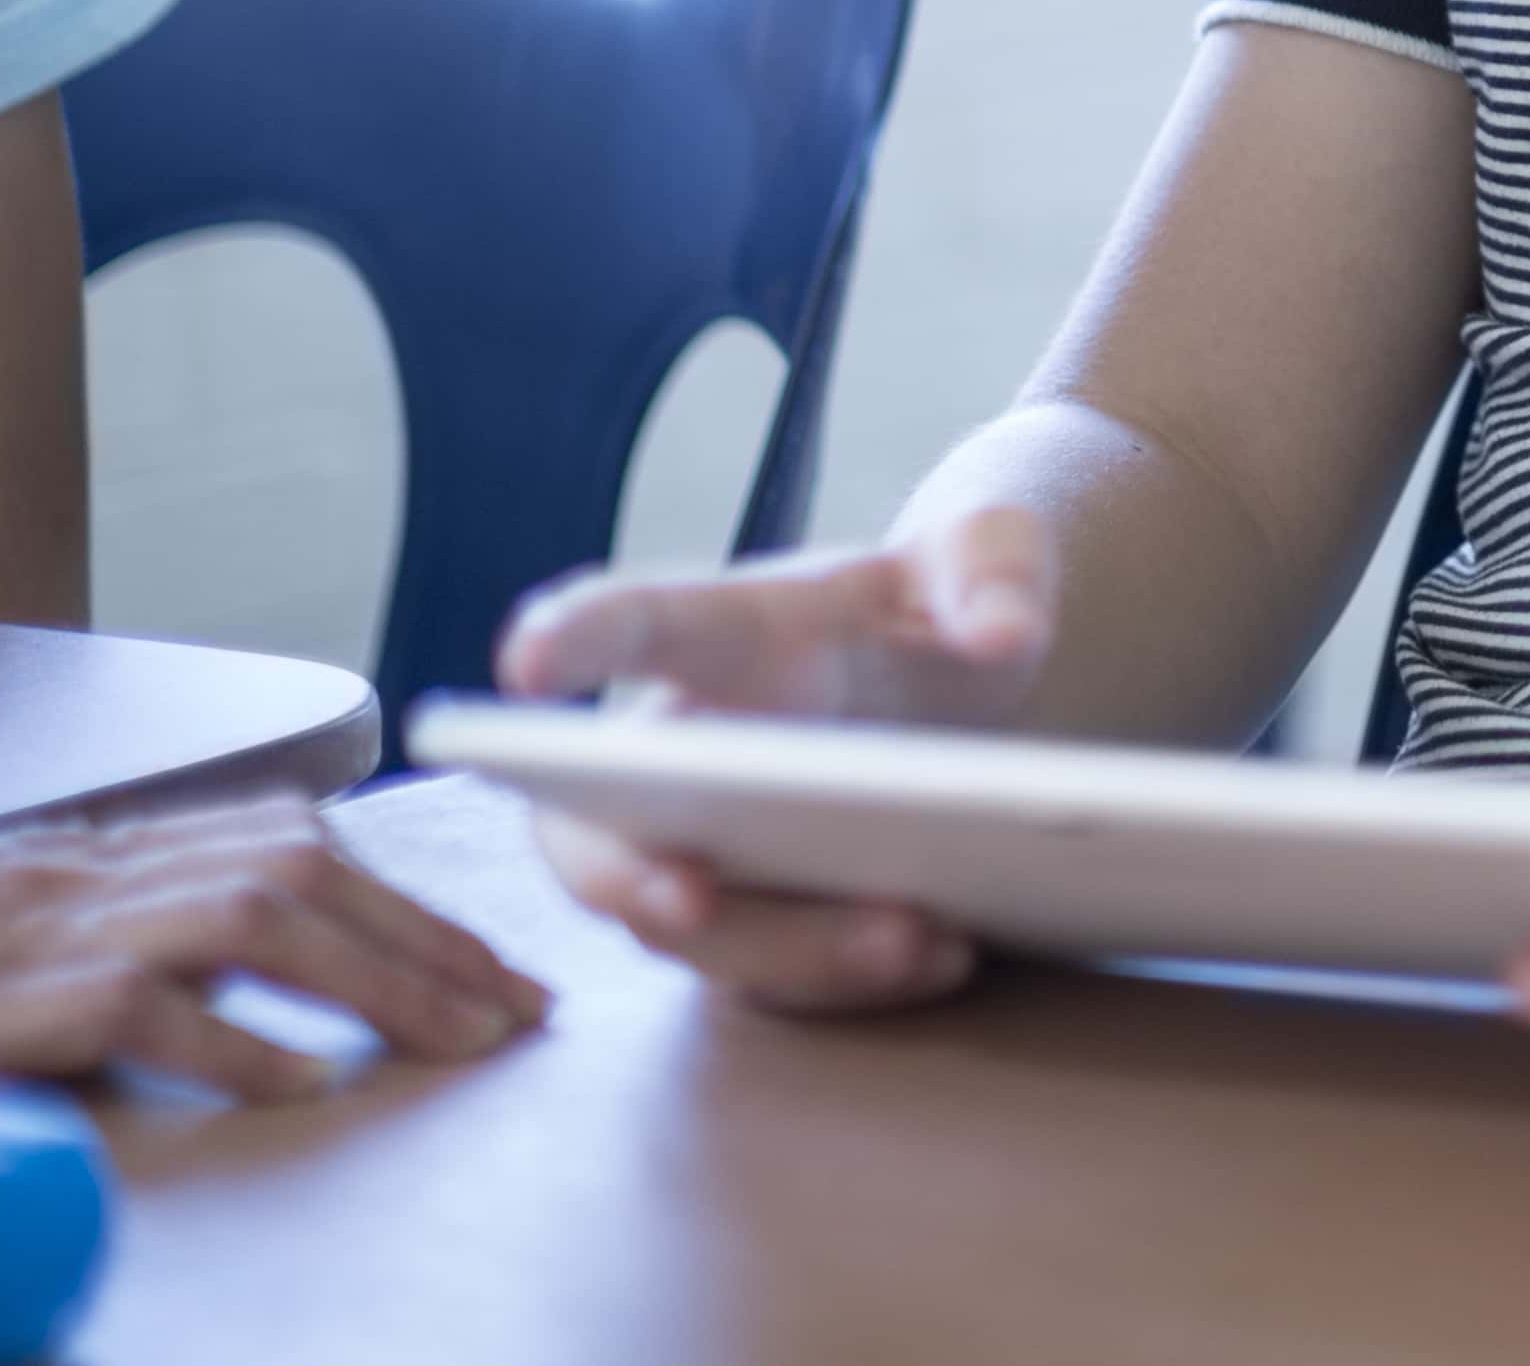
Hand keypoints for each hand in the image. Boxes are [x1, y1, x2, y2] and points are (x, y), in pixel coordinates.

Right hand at [0, 803, 548, 1106]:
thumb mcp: (55, 913)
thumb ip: (161, 921)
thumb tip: (294, 973)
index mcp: (136, 847)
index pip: (313, 848)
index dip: (419, 903)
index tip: (500, 966)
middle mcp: (119, 869)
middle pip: (315, 874)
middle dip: (437, 940)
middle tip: (522, 1010)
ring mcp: (69, 926)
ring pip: (262, 920)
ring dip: (379, 978)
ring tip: (460, 1039)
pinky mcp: (15, 998)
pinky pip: (149, 1008)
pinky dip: (237, 1042)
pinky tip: (307, 1080)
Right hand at [488, 509, 1056, 1015]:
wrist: (974, 684)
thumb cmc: (949, 599)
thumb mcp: (995, 549)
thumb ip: (996, 565)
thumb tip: (1001, 633)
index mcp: (733, 633)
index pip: (640, 625)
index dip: (574, 636)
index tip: (529, 657)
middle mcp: (689, 752)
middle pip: (615, 829)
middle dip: (631, 872)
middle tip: (685, 898)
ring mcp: (713, 851)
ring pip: (703, 930)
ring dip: (793, 946)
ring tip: (914, 938)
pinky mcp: (766, 926)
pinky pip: (787, 976)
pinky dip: (858, 980)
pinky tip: (950, 954)